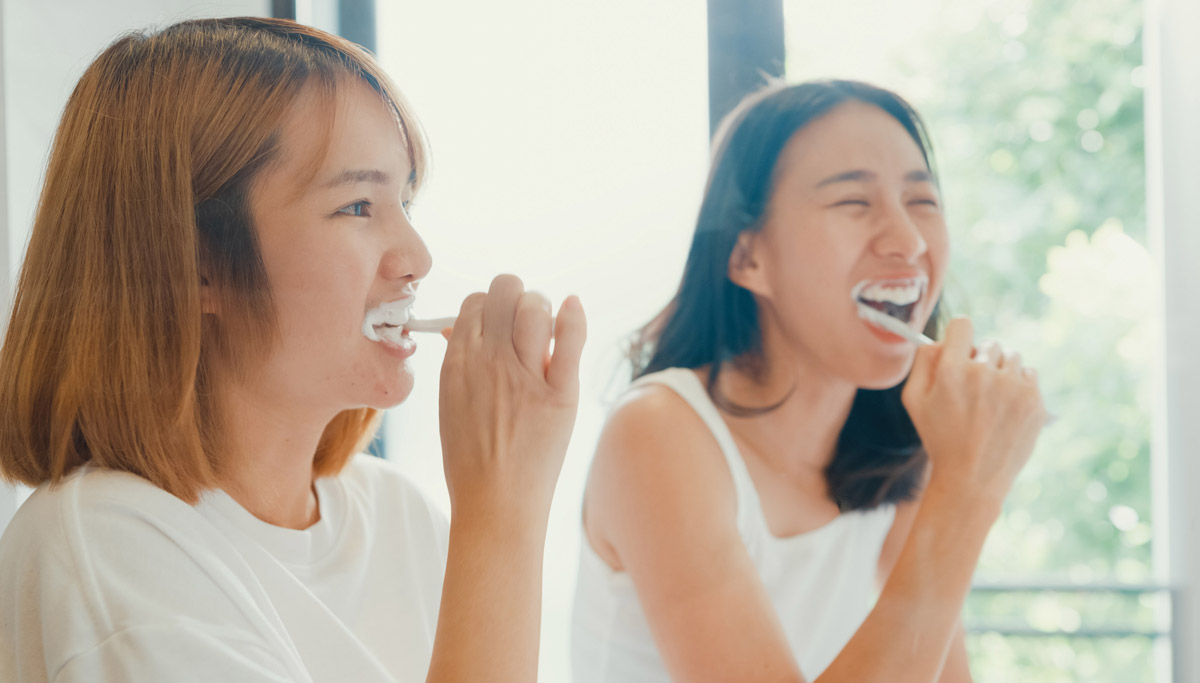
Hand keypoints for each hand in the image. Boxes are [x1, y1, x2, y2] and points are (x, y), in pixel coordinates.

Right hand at [437, 275, 586, 526]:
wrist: (495, 505)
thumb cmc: (471, 458)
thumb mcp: (450, 402)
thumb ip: (457, 361)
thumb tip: (459, 326)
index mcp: (458, 362)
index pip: (476, 301)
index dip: (491, 306)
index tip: (500, 324)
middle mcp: (489, 361)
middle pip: (506, 290)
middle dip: (517, 298)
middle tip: (525, 324)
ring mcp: (525, 377)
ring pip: (536, 306)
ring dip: (542, 309)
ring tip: (546, 333)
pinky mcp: (560, 395)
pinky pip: (570, 340)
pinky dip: (574, 316)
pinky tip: (573, 308)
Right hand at [901, 317, 1045, 508]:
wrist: (973, 479)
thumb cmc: (940, 438)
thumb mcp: (914, 401)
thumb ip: (922, 363)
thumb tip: (940, 341)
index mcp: (952, 371)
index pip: (963, 325)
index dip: (959, 336)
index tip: (959, 349)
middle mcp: (984, 374)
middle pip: (988, 343)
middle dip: (980, 360)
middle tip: (972, 388)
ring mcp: (1013, 388)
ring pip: (1011, 357)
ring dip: (1001, 370)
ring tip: (991, 398)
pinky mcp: (1034, 401)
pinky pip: (1029, 374)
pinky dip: (1019, 385)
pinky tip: (1005, 407)